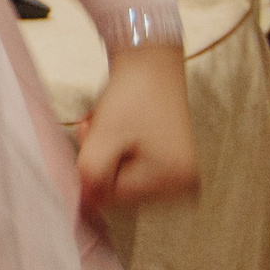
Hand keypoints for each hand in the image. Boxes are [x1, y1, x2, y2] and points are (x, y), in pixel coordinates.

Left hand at [76, 42, 200, 211]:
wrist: (151, 62)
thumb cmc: (132, 94)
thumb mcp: (104, 135)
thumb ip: (91, 173)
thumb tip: (84, 207)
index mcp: (175, 180)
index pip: (115, 197)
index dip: (93, 170)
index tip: (90, 137)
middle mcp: (185, 184)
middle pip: (121, 190)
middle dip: (101, 161)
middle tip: (97, 128)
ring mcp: (180, 174)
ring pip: (124, 179)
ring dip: (106, 155)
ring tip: (109, 126)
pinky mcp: (172, 163)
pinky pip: (133, 169)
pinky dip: (117, 152)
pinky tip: (118, 130)